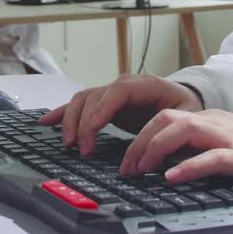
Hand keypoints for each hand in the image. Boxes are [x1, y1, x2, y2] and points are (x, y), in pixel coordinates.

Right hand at [39, 75, 202, 154]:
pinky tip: (45, 122)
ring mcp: (110, 93)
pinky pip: (77, 105)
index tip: (94, 128)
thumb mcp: (187, 115)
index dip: (104, 107)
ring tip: (69, 144)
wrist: (182, 99)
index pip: (119, 90)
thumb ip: (171, 126)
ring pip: (82, 99)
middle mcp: (123, 85)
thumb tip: (153, 146)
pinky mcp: (102, 103)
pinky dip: (60, 113)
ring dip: (71, 120)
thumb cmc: (185, 107)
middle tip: (84, 150)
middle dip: (85, 123)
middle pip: (95, 96)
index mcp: (145, 84)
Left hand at [120, 108, 232, 188]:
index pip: (164, 118)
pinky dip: (188, 166)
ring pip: (183, 131)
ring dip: (156, 149)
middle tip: (127, 167)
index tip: (128, 160)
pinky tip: (172, 177)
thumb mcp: (224, 139)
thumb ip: (198, 143)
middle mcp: (214, 121)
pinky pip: (210, 157)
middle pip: (166, 120)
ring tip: (142, 169)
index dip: (140, 137)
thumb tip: (166, 159)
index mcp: (209, 118)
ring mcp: (228, 136)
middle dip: (140, 142)